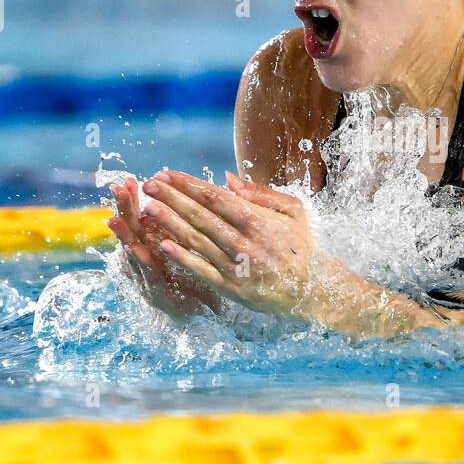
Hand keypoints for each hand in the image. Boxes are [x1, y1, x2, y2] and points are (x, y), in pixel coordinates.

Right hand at [105, 176, 218, 316]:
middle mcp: (150, 262)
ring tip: (114, 218)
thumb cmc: (205, 275)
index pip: (145, 219)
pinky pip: (151, 275)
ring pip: (136, 253)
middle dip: (125, 211)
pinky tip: (135, 248)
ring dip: (125, 235)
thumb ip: (189, 222)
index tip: (130, 181)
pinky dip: (142, 261)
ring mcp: (151, 279)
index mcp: (158, 246)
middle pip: (135, 232)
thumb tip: (184, 194)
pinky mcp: (161, 296)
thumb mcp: (196, 246)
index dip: (136, 201)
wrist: (213, 314)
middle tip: (117, 189)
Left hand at [140, 169, 326, 316]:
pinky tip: (163, 246)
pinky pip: (203, 271)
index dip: (187, 184)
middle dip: (172, 198)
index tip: (165, 174)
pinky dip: (182, 258)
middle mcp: (245, 240)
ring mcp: (238, 265)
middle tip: (148, 185)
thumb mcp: (292, 210)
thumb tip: (227, 179)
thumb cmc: (302, 245)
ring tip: (148, 209)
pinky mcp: (233, 288)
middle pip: (200, 215)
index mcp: (258, 219)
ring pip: (197, 240)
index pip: (214, 196)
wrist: (314, 288)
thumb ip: (259, 193)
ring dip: (170, 223)